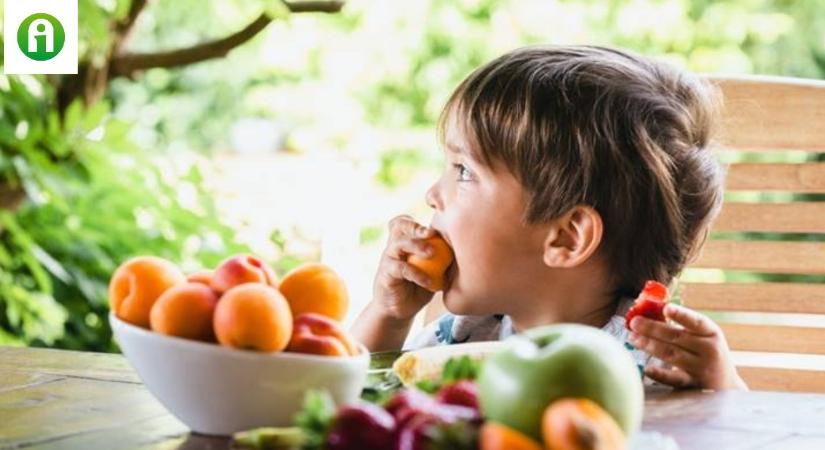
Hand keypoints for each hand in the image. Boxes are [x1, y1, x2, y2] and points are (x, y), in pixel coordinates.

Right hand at [371, 215, 438, 320]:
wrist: (400, 309)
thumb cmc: (420, 287)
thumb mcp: (434, 271)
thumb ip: (443, 259)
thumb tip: (467, 248)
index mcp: (404, 242)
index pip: (403, 222)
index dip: (415, 221)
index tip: (433, 227)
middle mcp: (394, 247)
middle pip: (399, 226)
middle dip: (416, 227)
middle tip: (432, 233)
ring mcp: (388, 259)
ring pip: (399, 244)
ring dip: (417, 245)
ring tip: (432, 253)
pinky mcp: (386, 274)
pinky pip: (401, 268)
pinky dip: (417, 273)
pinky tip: (429, 282)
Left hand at [628, 303, 747, 390]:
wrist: (727, 385)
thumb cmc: (707, 353)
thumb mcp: (704, 337)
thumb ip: (682, 326)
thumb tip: (649, 312)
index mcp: (711, 333)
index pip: (696, 322)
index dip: (681, 314)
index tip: (666, 308)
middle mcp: (709, 350)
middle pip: (677, 337)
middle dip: (652, 328)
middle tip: (634, 322)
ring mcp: (701, 368)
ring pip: (672, 354)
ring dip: (650, 345)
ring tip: (633, 338)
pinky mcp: (693, 385)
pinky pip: (674, 379)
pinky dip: (660, 374)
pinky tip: (646, 369)